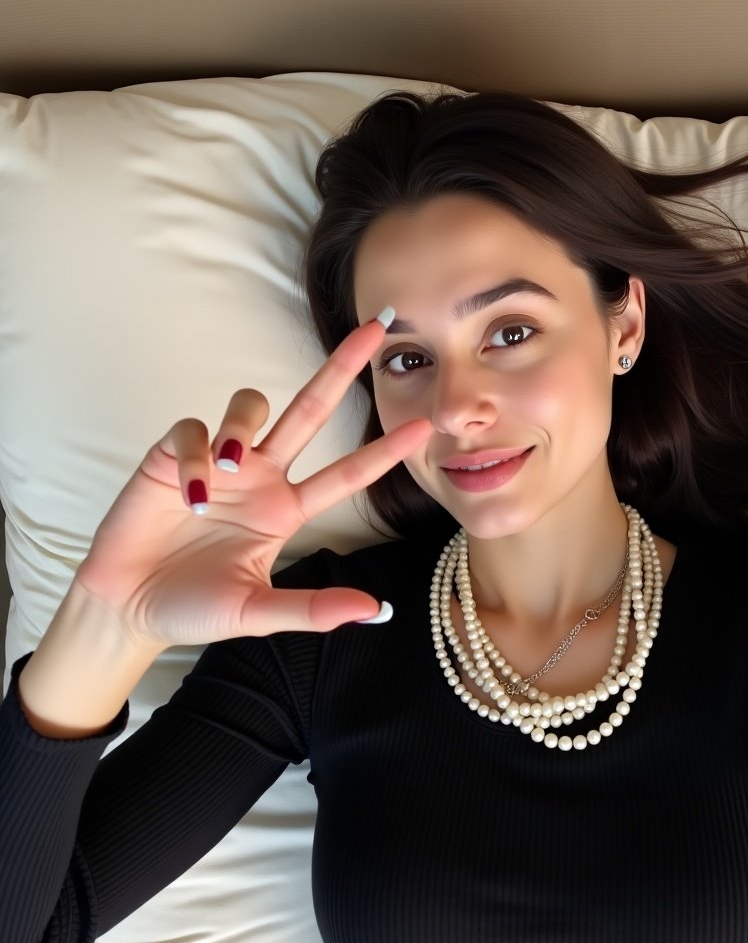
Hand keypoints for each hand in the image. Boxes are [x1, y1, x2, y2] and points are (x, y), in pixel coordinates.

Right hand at [73, 314, 432, 648]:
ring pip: (250, 405)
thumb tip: (375, 610)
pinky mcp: (172, 455)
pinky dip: (194, 455)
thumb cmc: (194, 607)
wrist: (129, 608)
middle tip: (374, 329)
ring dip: (243, 425)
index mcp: (288, 509)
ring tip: (229, 465)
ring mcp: (220, 462)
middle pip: (311, 410)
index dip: (383, 451)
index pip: (346, 474)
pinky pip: (192, 430)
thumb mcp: (257, 612)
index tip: (423, 427)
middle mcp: (262, 476)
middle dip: (341, 368)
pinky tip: (187, 494)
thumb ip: (312, 610)